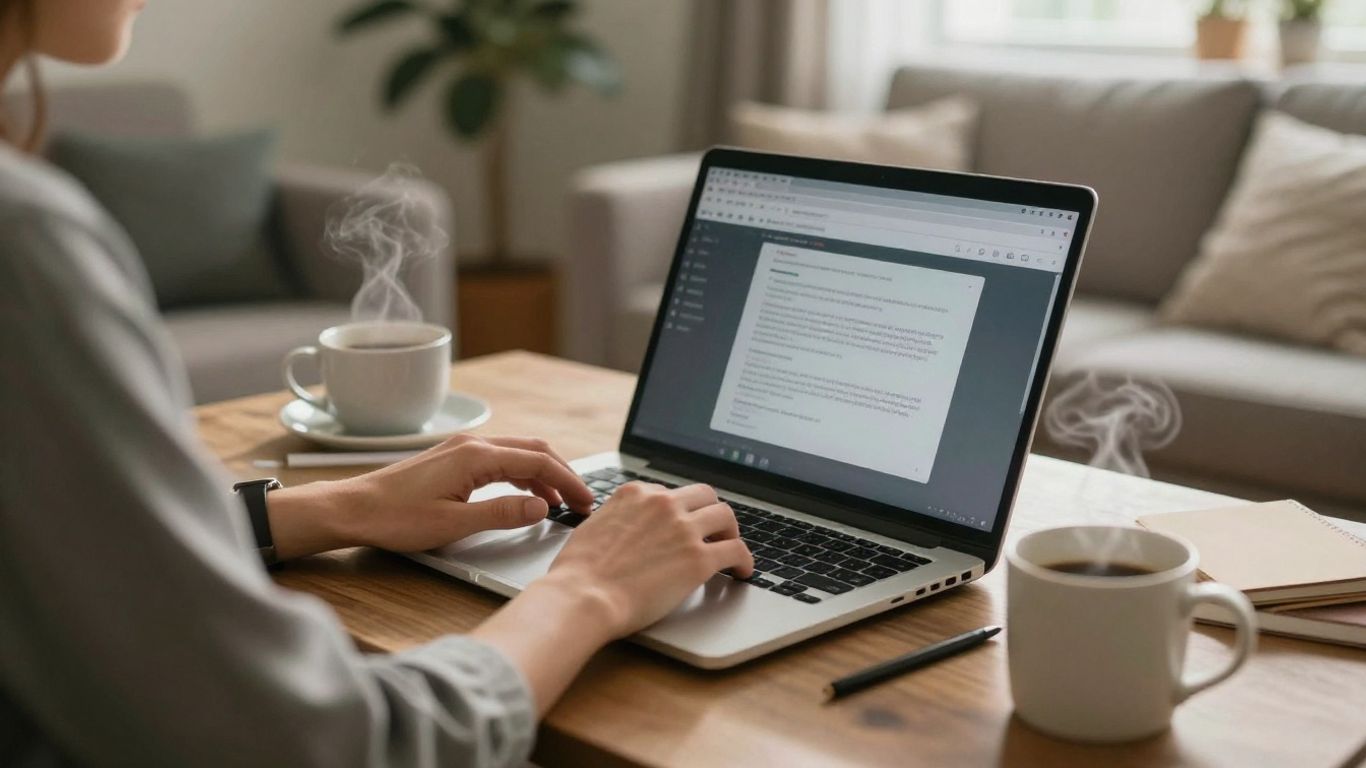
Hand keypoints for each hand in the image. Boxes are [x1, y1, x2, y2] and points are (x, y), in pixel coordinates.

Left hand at [265, 435, 593, 559]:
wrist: (352, 509)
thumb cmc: (395, 519)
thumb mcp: (453, 525)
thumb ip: (502, 514)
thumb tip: (541, 508)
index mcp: (476, 457)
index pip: (539, 462)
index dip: (569, 482)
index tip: (587, 502)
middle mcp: (472, 444)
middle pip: (534, 450)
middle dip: (563, 474)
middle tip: (582, 501)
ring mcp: (461, 449)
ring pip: (518, 453)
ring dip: (543, 475)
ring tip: (560, 503)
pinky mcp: (452, 459)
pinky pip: (500, 459)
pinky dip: (522, 475)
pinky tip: (526, 497)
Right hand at [469, 481, 753, 714]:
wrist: (582, 597)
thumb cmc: (579, 573)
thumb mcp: (594, 526)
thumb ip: (618, 518)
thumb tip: (628, 527)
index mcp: (636, 493)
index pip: (670, 493)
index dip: (680, 511)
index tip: (683, 525)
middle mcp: (663, 504)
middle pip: (704, 495)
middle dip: (710, 513)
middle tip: (713, 531)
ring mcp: (683, 529)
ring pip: (726, 516)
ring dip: (731, 532)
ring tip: (731, 548)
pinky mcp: (698, 559)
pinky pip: (736, 550)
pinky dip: (745, 560)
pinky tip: (743, 571)